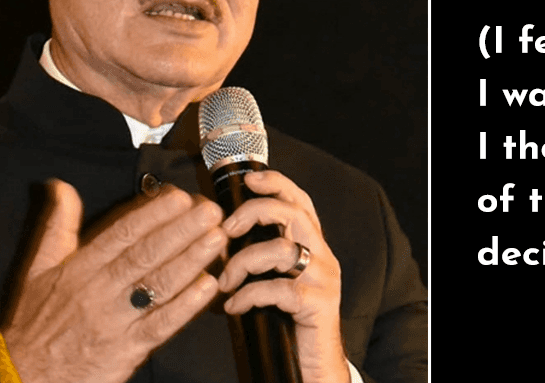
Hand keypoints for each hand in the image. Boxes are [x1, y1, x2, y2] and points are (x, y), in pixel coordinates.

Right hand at [0, 179, 227, 382]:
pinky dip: (186, 306)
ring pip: (158, 286)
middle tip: (210, 211)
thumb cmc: (35, 324)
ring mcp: (115, 321)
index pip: (121, 234)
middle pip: (146, 255)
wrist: (25, 378)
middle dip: (181, 231)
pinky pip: (161, 325)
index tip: (179, 197)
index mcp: (80, 269)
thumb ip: (56, 227)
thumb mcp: (37, 270)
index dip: (152, 214)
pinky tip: (207, 286)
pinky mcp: (128, 350)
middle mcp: (99, 291)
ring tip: (217, 239)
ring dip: (191, 261)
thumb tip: (61, 188)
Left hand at [219, 170, 348, 382]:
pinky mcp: (318, 304)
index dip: (276, 184)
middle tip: (226, 229)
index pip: (300, 201)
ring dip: (243, 262)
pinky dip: (250, 295)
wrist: (315, 365)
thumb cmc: (288, 322)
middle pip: (293, 213)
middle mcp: (322, 256)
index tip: (249, 180)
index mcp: (312, 245)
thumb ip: (260, 256)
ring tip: (225, 282)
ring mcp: (323, 279)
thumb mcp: (276, 280)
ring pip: (282, 249)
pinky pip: (279, 289)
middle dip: (254, 213)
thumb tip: (221, 235)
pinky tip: (235, 307)